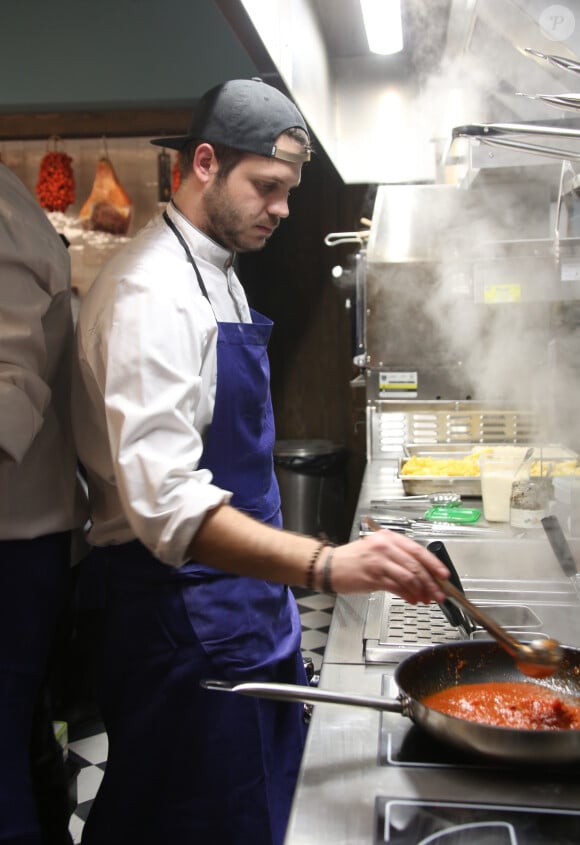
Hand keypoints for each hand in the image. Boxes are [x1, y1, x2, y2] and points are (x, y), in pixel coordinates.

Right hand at [329, 530, 448, 603]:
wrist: (330, 565)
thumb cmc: (354, 558)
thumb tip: (423, 573)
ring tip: (426, 599)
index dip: (434, 563)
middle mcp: (385, 547)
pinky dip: (408, 595)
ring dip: (421, 591)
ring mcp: (379, 562)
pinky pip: (397, 587)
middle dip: (431, 582)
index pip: (417, 550)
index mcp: (389, 537)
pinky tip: (412, 600)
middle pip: (416, 565)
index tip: (443, 575)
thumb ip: (399, 557)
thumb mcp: (378, 549)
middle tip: (439, 593)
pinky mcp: (373, 577)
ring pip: (409, 577)